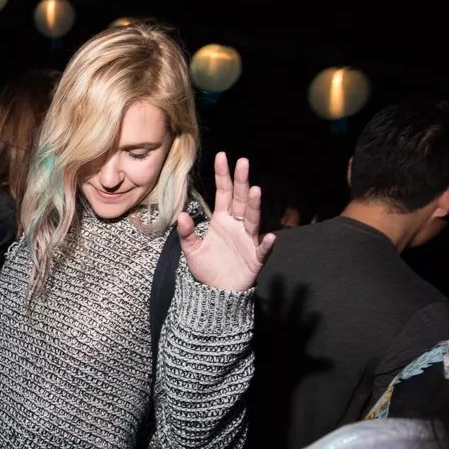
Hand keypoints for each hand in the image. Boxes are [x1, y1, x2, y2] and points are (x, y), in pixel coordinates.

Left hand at [178, 153, 275, 291]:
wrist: (217, 291)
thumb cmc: (207, 268)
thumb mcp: (191, 250)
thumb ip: (186, 233)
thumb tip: (180, 215)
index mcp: (222, 220)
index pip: (224, 193)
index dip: (223, 176)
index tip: (222, 157)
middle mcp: (237, 226)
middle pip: (241, 200)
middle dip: (241, 181)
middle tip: (242, 162)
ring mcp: (248, 240)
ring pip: (253, 219)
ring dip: (255, 206)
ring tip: (255, 190)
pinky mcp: (255, 258)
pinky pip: (262, 251)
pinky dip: (266, 244)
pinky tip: (269, 237)